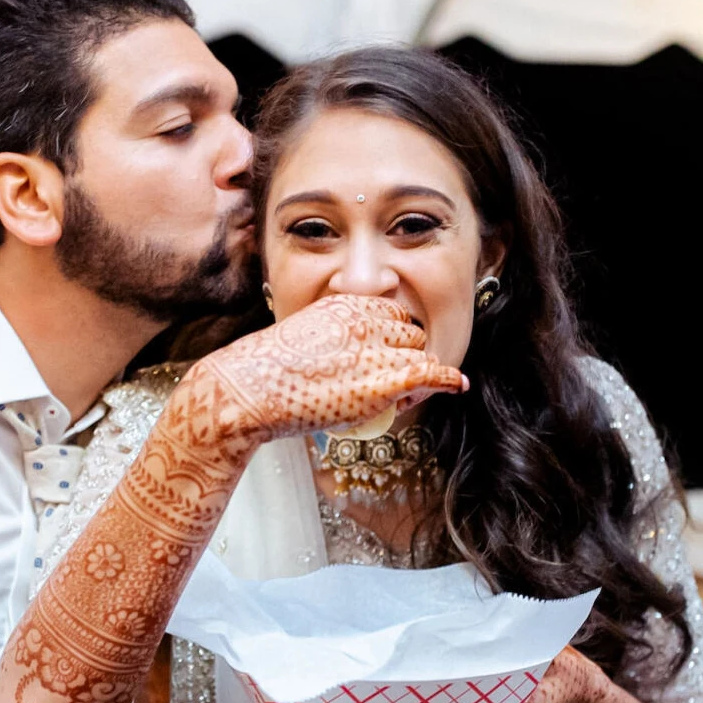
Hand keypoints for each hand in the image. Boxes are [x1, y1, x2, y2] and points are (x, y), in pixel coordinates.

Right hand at [178, 295, 466, 451]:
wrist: (246, 389)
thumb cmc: (262, 373)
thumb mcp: (300, 340)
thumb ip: (331, 340)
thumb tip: (343, 363)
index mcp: (343, 305)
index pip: (390, 314)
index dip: (392, 339)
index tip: (385, 357)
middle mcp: (364, 321)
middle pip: (409, 334)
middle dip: (405, 357)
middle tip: (389, 384)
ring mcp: (375, 350)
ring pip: (419, 356)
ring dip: (416, 375)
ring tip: (398, 397)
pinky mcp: (383, 381)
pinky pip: (429, 374)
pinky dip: (447, 379)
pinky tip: (455, 385)